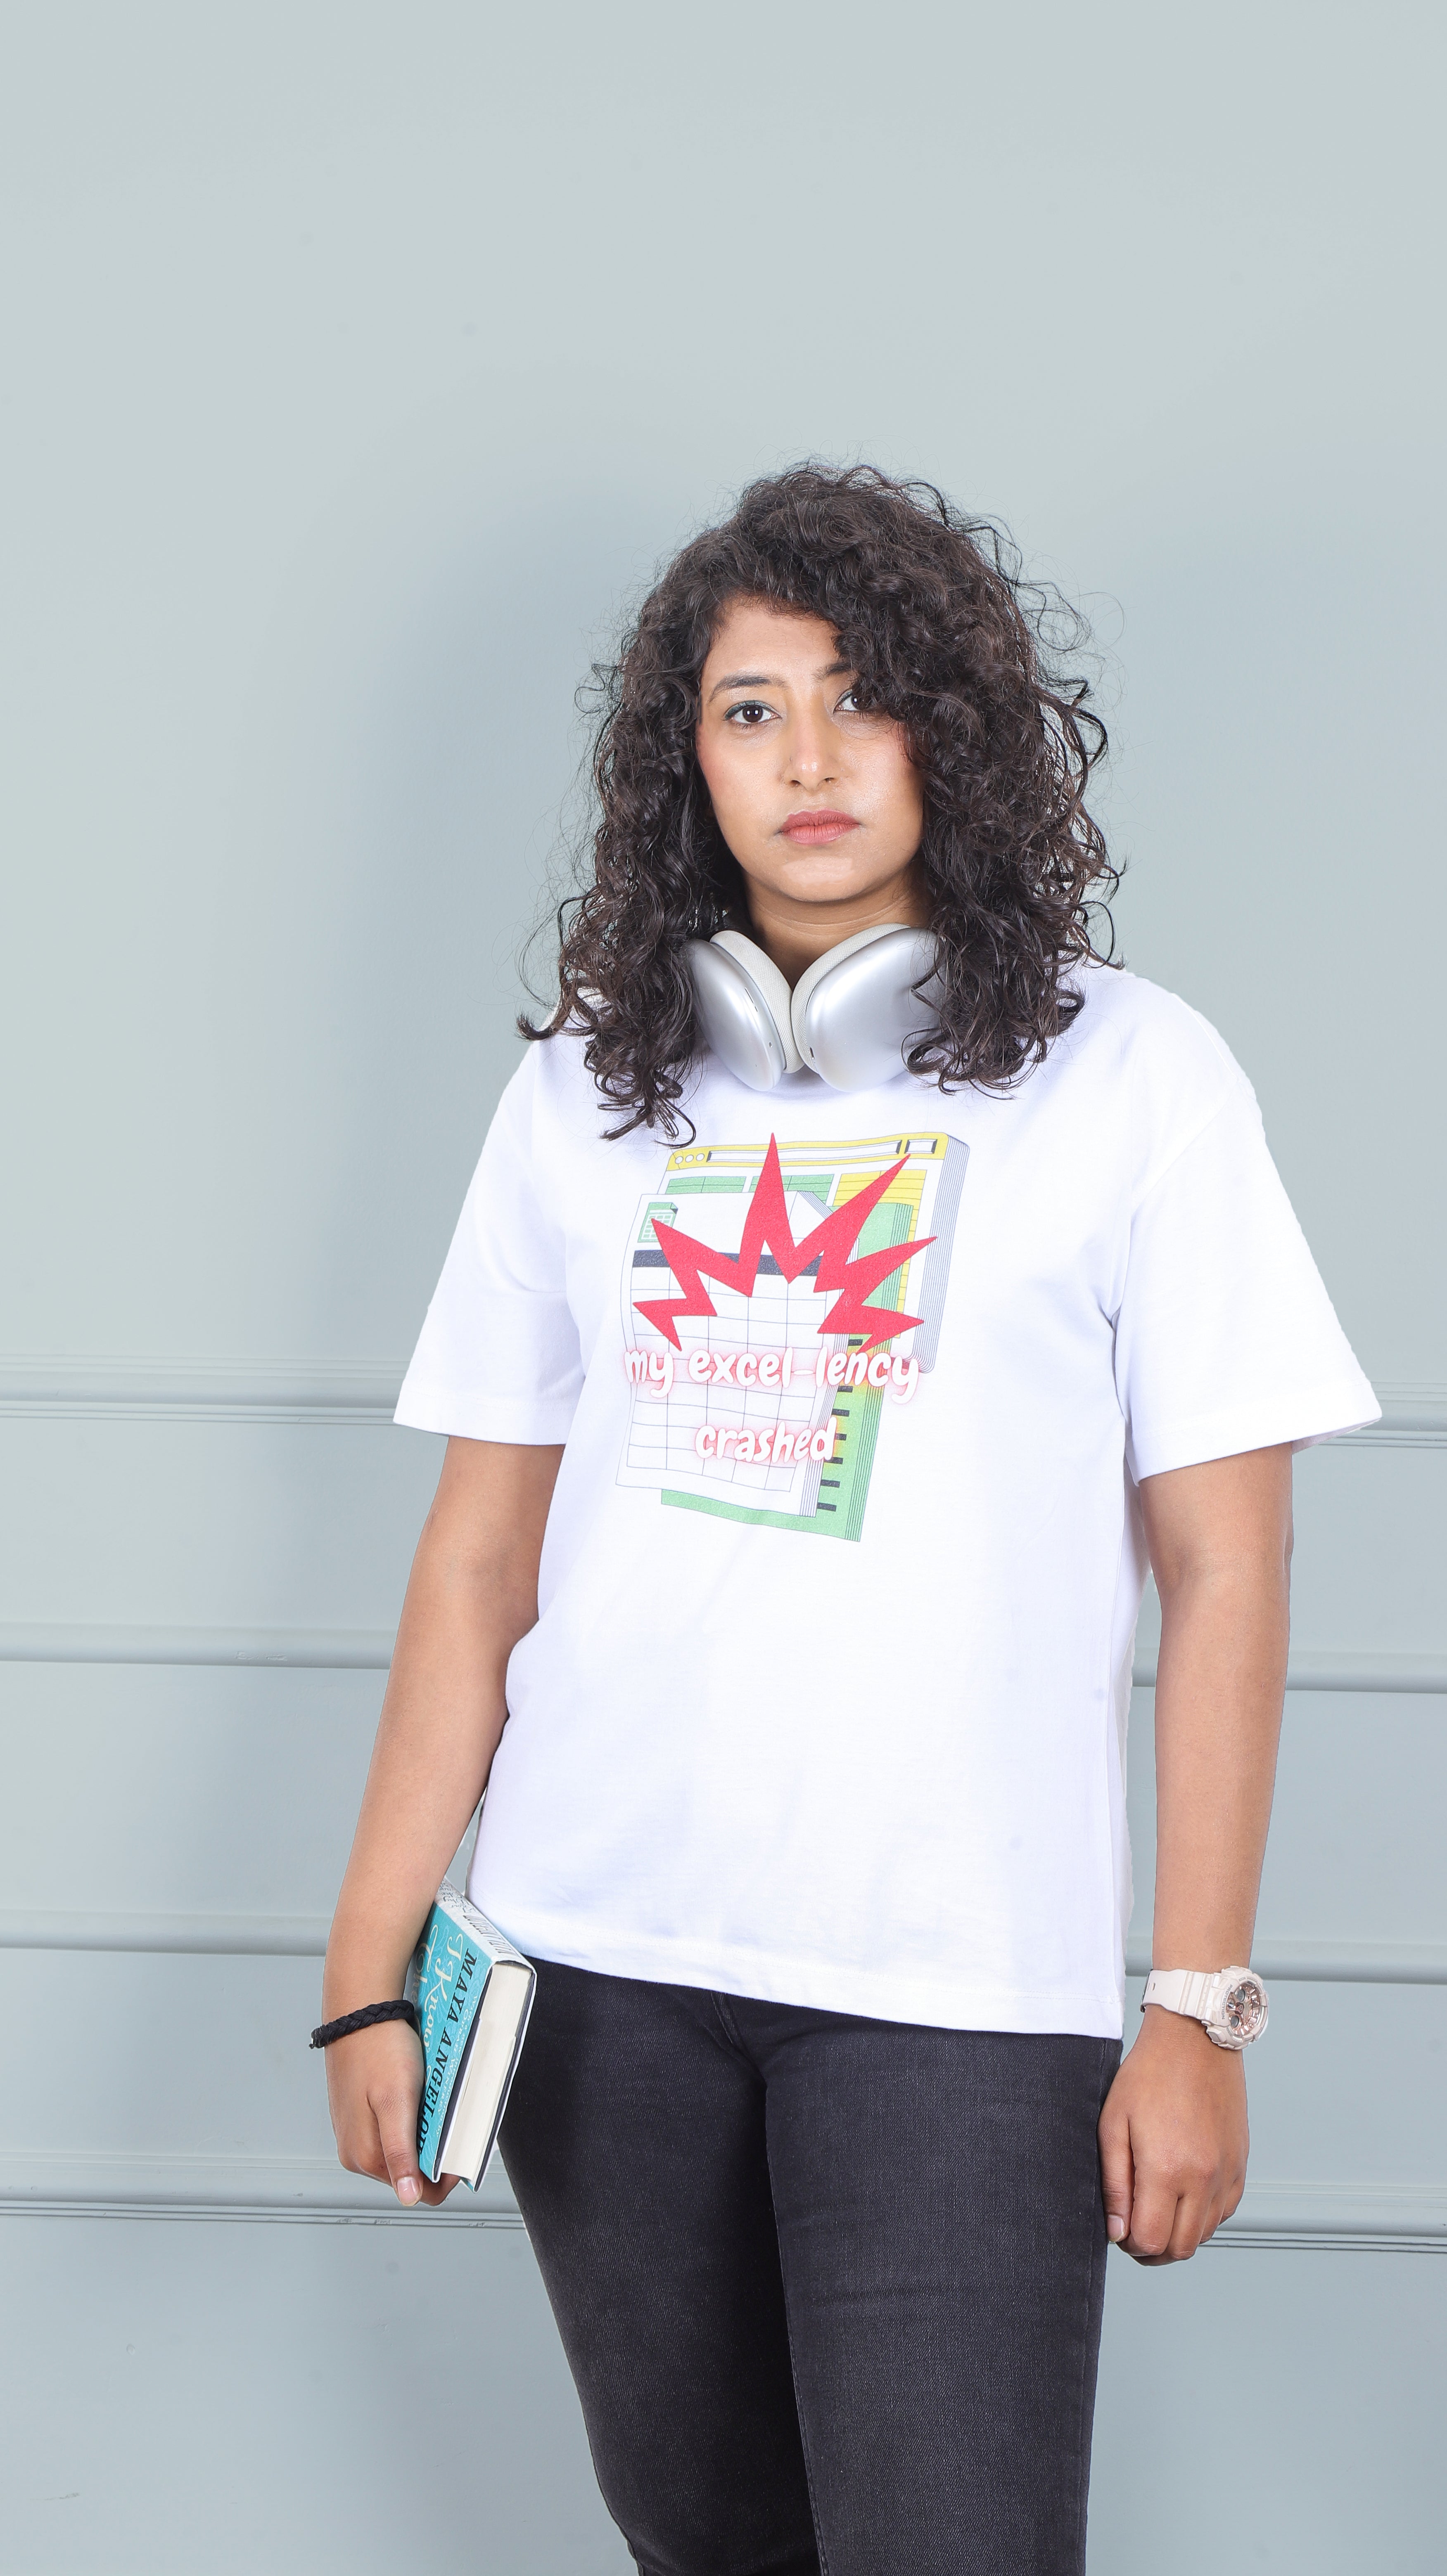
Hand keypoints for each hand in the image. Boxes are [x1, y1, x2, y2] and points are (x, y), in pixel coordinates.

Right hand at [324, 2018, 457, 2207]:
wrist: (360, 2013)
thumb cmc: (380, 2050)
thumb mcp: (397, 2102)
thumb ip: (401, 2152)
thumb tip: (408, 2196)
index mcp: (365, 2157)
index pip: (419, 2191)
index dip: (446, 2175)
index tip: (461, 2146)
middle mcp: (356, 2155)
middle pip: (411, 2172)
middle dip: (434, 2150)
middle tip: (447, 2117)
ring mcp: (355, 2136)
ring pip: (404, 2151)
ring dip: (423, 2134)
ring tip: (431, 2104)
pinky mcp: (358, 2119)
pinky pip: (392, 2133)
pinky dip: (411, 2120)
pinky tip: (416, 2097)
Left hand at [1097, 2006, 1247, 2261]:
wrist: (1195, 2039)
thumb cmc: (1148, 2075)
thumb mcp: (1113, 2124)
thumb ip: (1114, 2184)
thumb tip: (1117, 2232)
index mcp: (1167, 2169)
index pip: (1151, 2241)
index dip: (1130, 2244)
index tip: (1119, 2228)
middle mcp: (1203, 2178)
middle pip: (1180, 2248)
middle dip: (1152, 2249)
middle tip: (1134, 2227)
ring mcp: (1227, 2174)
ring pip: (1203, 2235)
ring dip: (1178, 2235)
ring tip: (1156, 2210)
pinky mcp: (1240, 2166)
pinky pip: (1223, 2213)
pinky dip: (1202, 2217)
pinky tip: (1182, 2195)